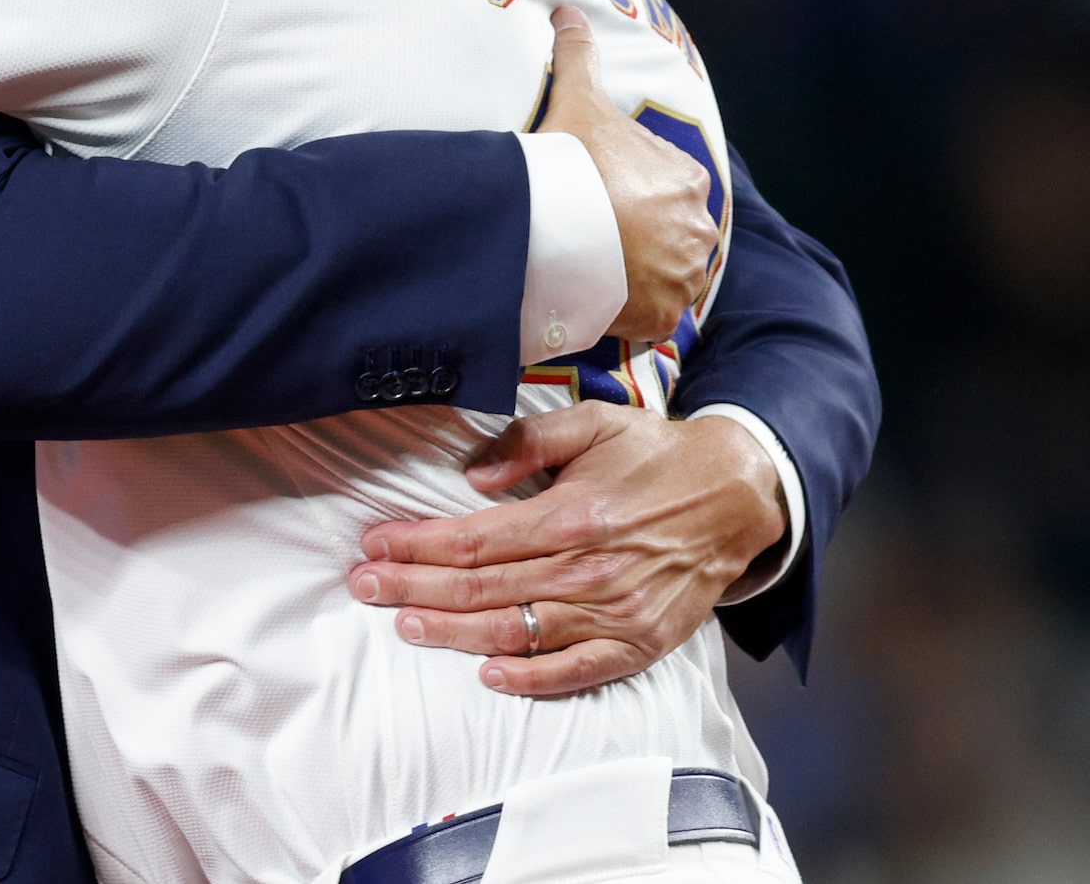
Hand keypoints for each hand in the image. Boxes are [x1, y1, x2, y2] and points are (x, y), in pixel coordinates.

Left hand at [348, 403, 785, 696]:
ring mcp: (615, 613)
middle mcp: (589, 571)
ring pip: (515, 632)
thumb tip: (472, 472)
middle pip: (481, 589)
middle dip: (413, 588)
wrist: (736, 497)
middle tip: (364, 586)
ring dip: (452, 633)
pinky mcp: (640, 643)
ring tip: (403, 625)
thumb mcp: (592, 422)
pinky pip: (576, 671)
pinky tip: (487, 673)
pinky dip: (530, 678)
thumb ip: (527, 441)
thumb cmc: (653, 456)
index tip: (373, 545)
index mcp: (571, 516)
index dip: (417, 545)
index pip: (473, 539)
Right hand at [534, 5, 714, 341]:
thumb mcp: (578, 99)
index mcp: (688, 180)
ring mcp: (683, 277)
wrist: (562, 225)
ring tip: (591, 272)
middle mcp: (698, 230)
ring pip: (662, 278)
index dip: (629, 194)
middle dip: (638, 240)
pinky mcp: (662, 316)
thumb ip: (579, 55)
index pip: (666, 189)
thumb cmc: (574, 162)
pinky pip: (648, 319)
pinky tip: (596, 300)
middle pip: (668, 237)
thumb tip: (567, 10)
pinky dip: (627, 315)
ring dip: (635, 278)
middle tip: (591, 238)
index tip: (596, 199)